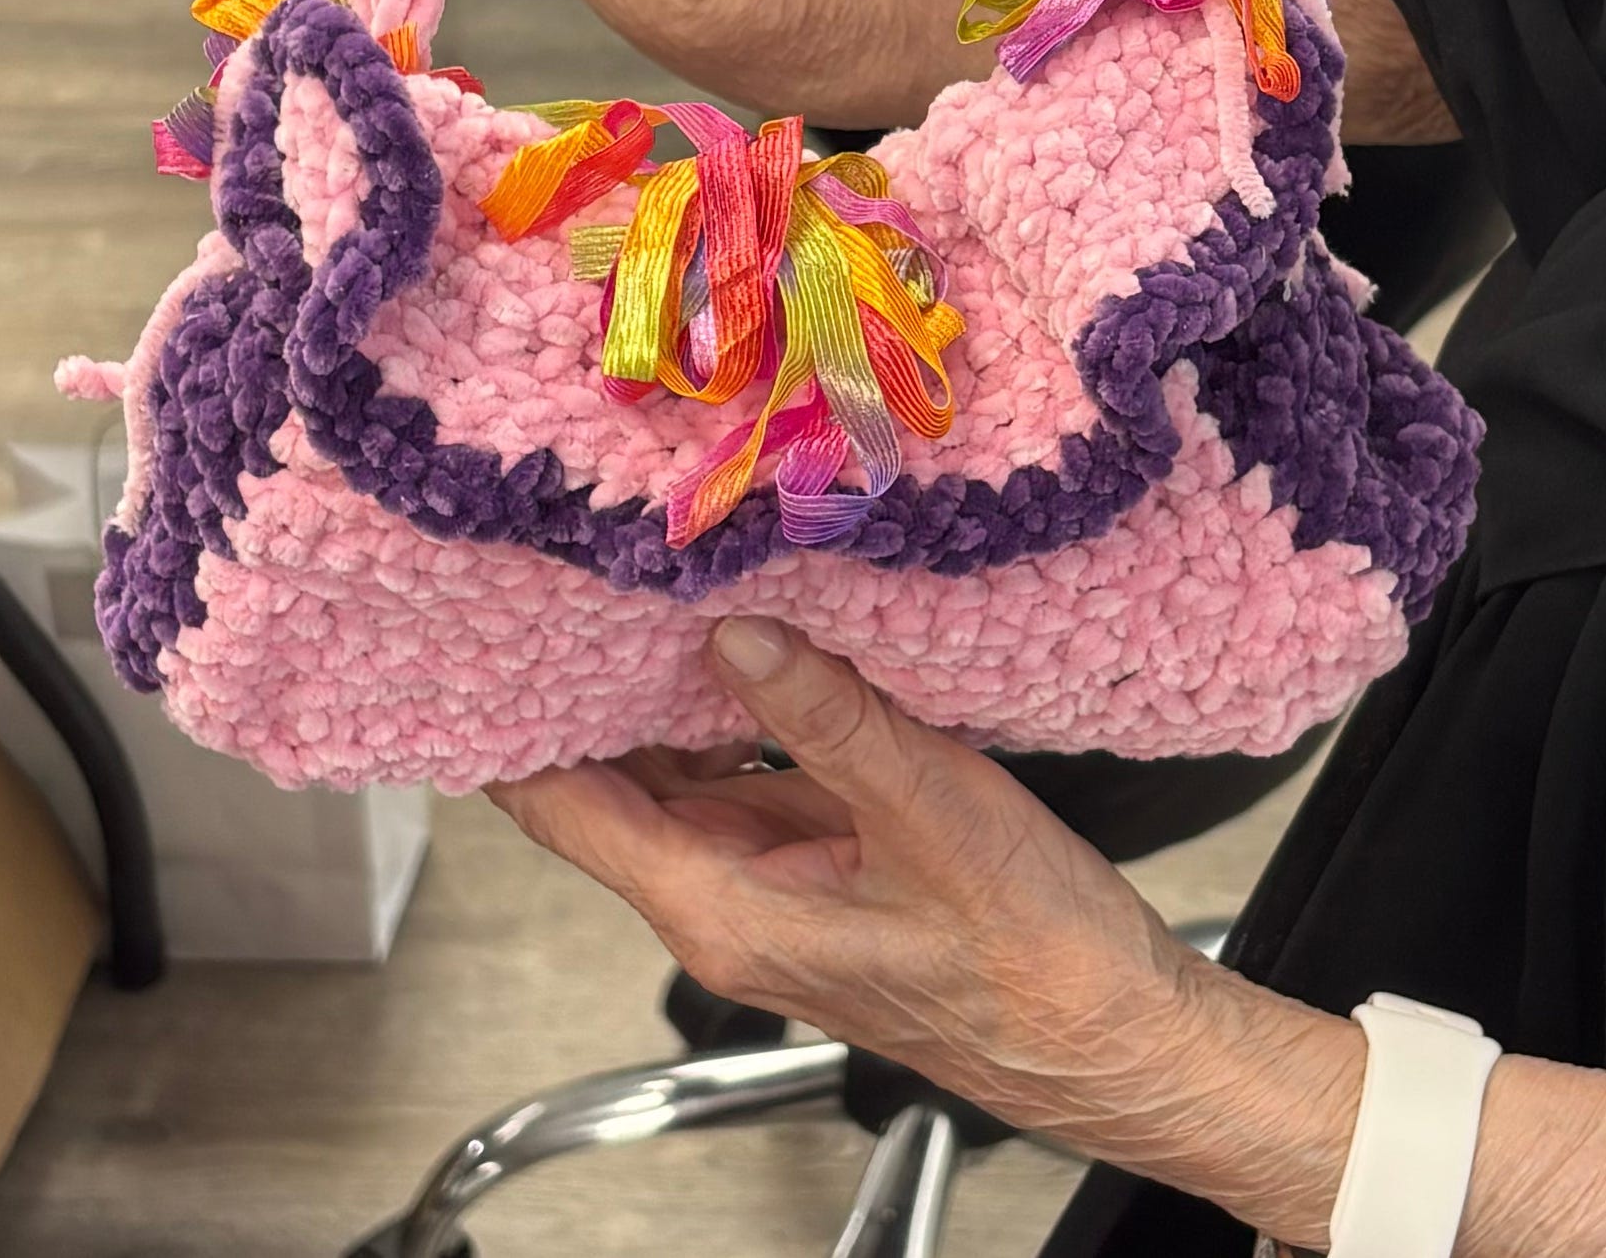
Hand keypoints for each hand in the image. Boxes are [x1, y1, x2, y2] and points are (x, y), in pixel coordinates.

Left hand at [493, 623, 1262, 1161]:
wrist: (1113, 1037)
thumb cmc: (1031, 963)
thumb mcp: (929, 812)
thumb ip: (827, 718)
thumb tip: (736, 634)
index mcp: (721, 911)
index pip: (566, 810)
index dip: (515, 725)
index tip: (492, 631)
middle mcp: (726, 906)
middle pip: (610, 786)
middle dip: (586, 684)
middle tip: (574, 568)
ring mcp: (773, 887)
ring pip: (682, 776)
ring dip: (668, 691)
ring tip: (653, 581)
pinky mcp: (821, 866)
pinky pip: (750, 778)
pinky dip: (739, 713)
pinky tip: (755, 645)